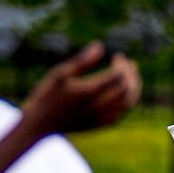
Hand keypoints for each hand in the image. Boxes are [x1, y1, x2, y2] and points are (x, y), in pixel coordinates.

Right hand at [21, 42, 141, 135]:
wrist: (39, 124)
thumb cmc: (47, 95)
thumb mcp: (60, 74)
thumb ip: (82, 61)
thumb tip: (100, 46)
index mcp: (88, 91)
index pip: (117, 77)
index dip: (122, 65)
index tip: (119, 57)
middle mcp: (98, 106)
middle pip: (126, 90)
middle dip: (131, 75)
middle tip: (130, 64)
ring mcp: (100, 118)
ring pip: (127, 104)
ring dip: (134, 89)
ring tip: (133, 76)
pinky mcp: (100, 125)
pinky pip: (121, 114)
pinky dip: (128, 102)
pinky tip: (126, 94)